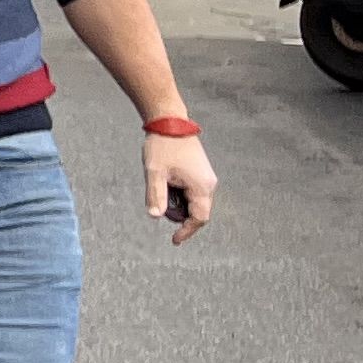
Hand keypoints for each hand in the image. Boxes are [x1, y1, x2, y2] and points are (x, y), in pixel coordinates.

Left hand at [147, 127, 217, 245]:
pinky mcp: (200, 173)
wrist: (170, 123)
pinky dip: (180, 196)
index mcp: (201, 186)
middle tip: (160, 210)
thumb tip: (155, 216)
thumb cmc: (162, 146)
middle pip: (198, 212)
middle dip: (181, 217)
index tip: (174, 240)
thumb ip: (155, 195)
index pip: (199, 218)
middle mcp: (208, 184)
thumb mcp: (154, 172)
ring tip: (161, 189)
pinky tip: (166, 185)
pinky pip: (193, 192)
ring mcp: (206, 178)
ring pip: (195, 202)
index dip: (187, 231)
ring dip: (179, 205)